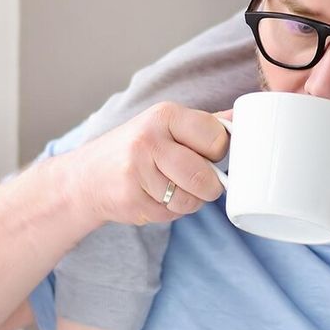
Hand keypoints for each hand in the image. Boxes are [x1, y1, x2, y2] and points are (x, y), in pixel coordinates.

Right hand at [65, 102, 229, 227]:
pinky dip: (171, 212)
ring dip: (190, 201)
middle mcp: (149, 139)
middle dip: (209, 185)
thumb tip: (243, 117)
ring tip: (173, 188)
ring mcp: (137, 170)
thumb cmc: (137, 148)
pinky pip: (172, 214)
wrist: (86, 177)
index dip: (218, 152)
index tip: (208, 154)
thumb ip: (205, 123)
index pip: (217, 138)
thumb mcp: (167, 125)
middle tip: (199, 181)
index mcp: (165, 115)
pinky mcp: (131, 198)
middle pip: (205, 176)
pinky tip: (156, 197)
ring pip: (190, 200)